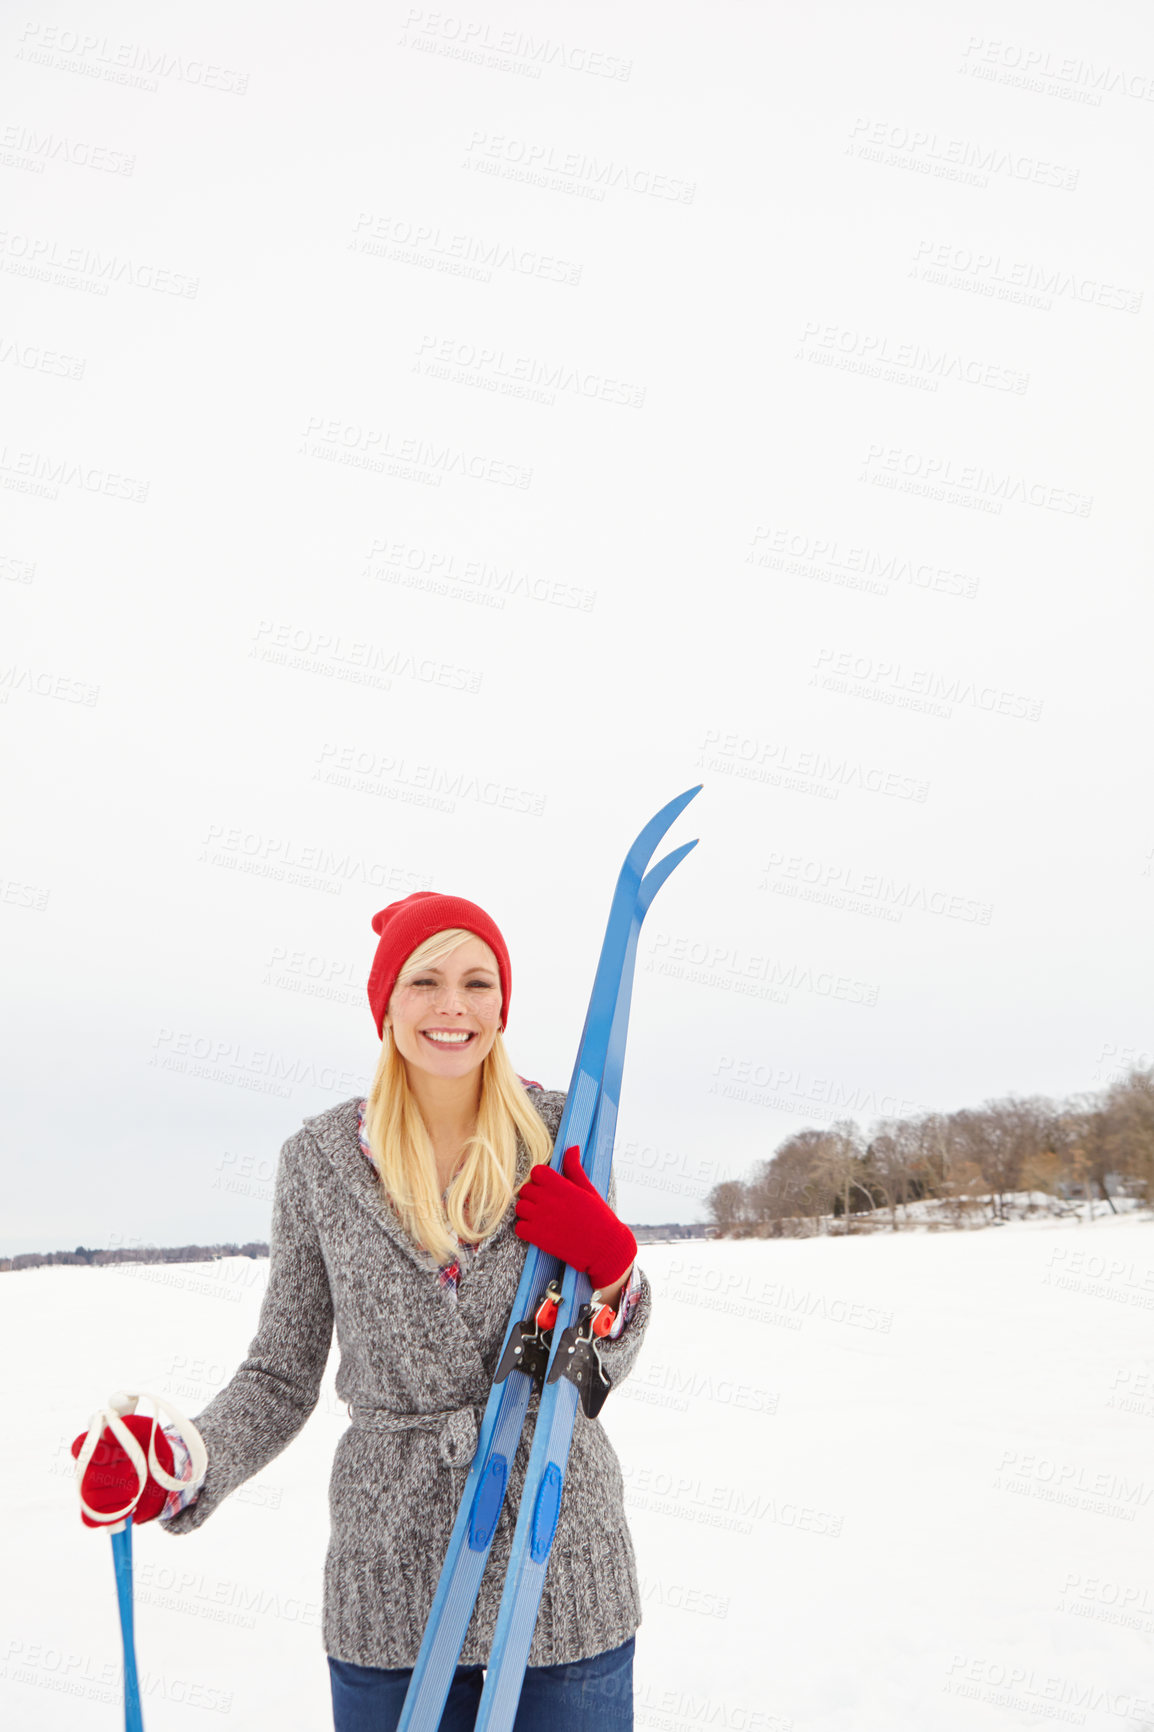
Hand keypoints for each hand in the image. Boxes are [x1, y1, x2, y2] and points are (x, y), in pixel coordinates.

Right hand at [71, 1411, 175, 1528]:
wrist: (165, 1477)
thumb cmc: (150, 1449)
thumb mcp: (149, 1431)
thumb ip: (132, 1424)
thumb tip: (108, 1431)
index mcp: (94, 1446)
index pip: (79, 1446)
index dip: (99, 1450)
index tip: (122, 1450)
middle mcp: (86, 1469)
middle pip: (88, 1474)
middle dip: (118, 1471)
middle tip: (135, 1466)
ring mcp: (88, 1492)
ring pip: (93, 1498)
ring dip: (123, 1490)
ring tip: (138, 1483)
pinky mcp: (95, 1514)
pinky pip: (93, 1519)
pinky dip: (116, 1513)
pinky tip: (131, 1504)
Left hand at [515, 1146, 636, 1292]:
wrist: (605, 1249)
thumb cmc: (599, 1218)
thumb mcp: (589, 1190)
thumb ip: (575, 1168)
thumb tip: (572, 1148)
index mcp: (563, 1187)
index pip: (537, 1172)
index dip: (541, 1178)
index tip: (548, 1186)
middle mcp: (550, 1201)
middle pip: (526, 1189)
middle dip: (533, 1195)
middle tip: (545, 1204)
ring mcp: (542, 1219)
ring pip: (520, 1207)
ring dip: (527, 1212)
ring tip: (540, 1217)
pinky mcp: (538, 1238)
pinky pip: (519, 1228)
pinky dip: (525, 1230)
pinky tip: (537, 1231)